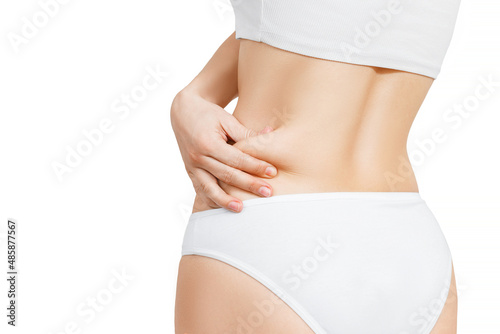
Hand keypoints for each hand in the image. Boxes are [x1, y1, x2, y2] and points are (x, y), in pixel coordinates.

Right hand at [170, 89, 276, 212]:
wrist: (183, 112)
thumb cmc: (208, 114)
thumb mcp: (227, 119)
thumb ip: (246, 132)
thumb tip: (270, 135)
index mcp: (208, 143)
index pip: (236, 159)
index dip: (255, 166)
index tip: (273, 172)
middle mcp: (198, 157)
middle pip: (226, 176)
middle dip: (249, 185)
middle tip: (268, 193)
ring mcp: (192, 167)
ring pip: (209, 188)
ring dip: (225, 201)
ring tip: (241, 209)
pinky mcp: (190, 172)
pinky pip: (200, 190)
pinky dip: (211, 200)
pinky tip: (223, 208)